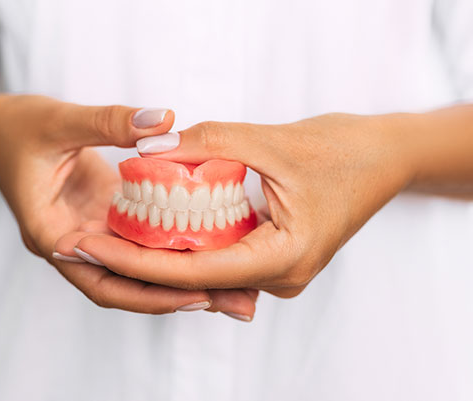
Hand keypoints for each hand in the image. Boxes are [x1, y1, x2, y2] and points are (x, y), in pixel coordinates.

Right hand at [0, 95, 257, 315]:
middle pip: (127, 285)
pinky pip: (140, 241)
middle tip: (230, 301)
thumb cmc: (17, 126)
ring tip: (230, 285)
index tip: (195, 295)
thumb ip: (108, 121)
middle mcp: (74, 243)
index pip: (101, 280)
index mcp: (52, 233)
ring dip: (179, 278)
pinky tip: (207, 244)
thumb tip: (164, 121)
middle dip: (176, 296)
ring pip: (137, 269)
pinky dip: (170, 247)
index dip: (147, 293)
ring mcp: (90, 233)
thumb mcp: (59, 120)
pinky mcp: (104, 218)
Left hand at [61, 113, 413, 299]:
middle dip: (138, 260)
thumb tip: (146, 146)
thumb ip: (206, 143)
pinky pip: (222, 258)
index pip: (193, 273)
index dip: (136, 260)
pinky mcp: (275, 256)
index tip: (91, 245)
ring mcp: (279, 271)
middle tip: (87, 239)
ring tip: (110, 233)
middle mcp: (280, 276)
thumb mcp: (269, 140)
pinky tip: (154, 226)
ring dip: (161, 253)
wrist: (385, 156)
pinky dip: (188, 244)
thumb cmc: (342, 149)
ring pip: (206, 272)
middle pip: (193, 279)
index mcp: (284, 258)